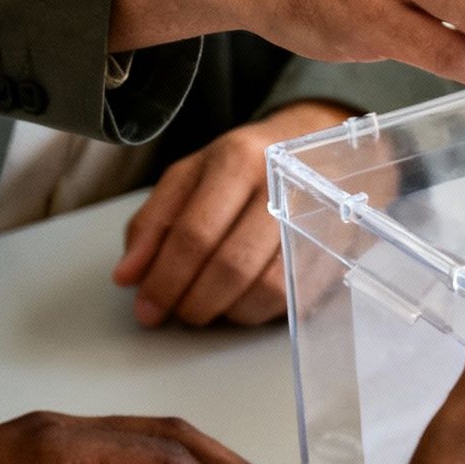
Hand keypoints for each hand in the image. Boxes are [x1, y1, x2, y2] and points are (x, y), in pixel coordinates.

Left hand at [113, 101, 349, 326]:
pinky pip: (292, 299)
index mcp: (237, 160)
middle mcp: (282, 186)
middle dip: (194, 302)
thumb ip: (154, 222)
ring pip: (265, 289)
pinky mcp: (335, 250)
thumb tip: (128, 276)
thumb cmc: (247, 167)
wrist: (321, 150)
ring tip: (209, 305)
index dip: (165, 279)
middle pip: (230, 265)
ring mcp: (315, 220)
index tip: (147, 307)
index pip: (193, 233)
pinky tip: (242, 301)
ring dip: (228, 312)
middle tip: (177, 313)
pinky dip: (259, 311)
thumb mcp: (191, 176)